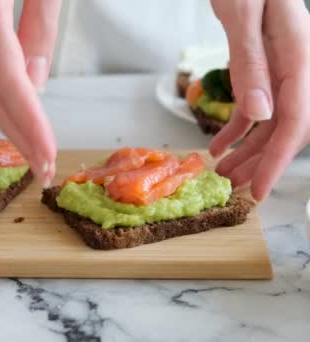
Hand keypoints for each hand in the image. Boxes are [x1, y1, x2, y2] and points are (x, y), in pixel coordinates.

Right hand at [0, 0, 61, 185]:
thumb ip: (41, 24)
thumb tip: (36, 82)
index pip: (6, 79)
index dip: (27, 123)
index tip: (47, 156)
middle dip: (16, 135)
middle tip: (42, 170)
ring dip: (8, 119)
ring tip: (35, 149)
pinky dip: (1, 91)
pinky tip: (21, 110)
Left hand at [209, 0, 309, 200]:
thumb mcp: (243, 14)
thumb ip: (250, 61)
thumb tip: (260, 114)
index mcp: (298, 55)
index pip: (295, 119)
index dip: (278, 159)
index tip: (260, 189)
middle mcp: (294, 65)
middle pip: (285, 126)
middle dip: (261, 161)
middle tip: (233, 186)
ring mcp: (279, 67)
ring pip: (269, 121)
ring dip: (247, 150)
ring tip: (223, 172)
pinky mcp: (260, 66)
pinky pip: (254, 105)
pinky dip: (236, 128)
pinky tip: (219, 145)